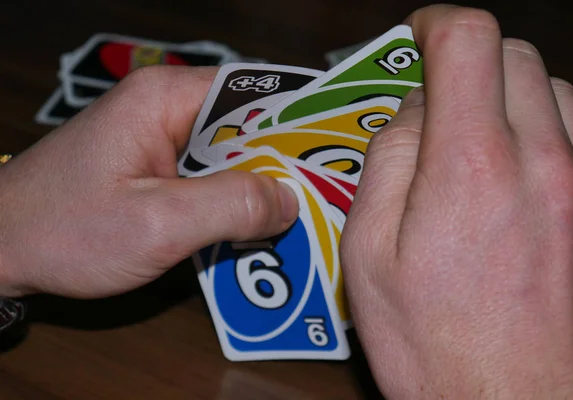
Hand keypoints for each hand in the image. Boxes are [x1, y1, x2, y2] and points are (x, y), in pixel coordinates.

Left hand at [0, 66, 297, 297]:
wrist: (1, 248)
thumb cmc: (62, 229)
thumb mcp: (156, 224)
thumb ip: (229, 206)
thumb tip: (288, 200)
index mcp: (166, 99)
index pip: (256, 90)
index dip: (301, 117)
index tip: (337, 146)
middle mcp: (167, 108)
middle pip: (248, 123)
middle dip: (286, 159)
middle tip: (325, 192)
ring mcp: (161, 137)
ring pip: (233, 152)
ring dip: (261, 183)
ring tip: (299, 214)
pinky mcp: (158, 165)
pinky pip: (211, 174)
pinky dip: (235, 197)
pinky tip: (254, 226)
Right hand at [341, 5, 572, 398]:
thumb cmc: (435, 342)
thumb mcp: (369, 253)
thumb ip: (387, 163)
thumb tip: (412, 114)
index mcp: (470, 167)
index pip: (468, 42)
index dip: (436, 24)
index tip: (417, 36)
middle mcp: (539, 162)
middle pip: (512, 53)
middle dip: (465, 59)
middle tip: (430, 96)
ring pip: (549, 86)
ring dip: (504, 90)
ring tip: (468, 132)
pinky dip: (538, 122)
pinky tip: (509, 163)